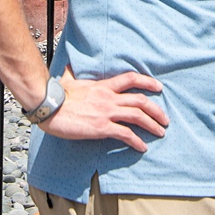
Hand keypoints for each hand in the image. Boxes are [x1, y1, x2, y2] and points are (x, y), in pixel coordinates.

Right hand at [39, 65, 167, 152]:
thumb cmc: (57, 95)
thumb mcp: (67, 81)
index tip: (159, 87)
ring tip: (160, 132)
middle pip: (140, 101)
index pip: (131, 79)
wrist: (49, 106)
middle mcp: (109, 98)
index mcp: (103, 86)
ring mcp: (106, 112)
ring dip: (152, 125)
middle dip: (156, 110)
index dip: (148, 82)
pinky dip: (136, 141)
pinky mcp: (101, 127)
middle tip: (165, 119)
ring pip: (137, 116)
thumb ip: (71, 74)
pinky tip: (142, 147)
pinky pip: (125, 134)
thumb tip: (66, 67)